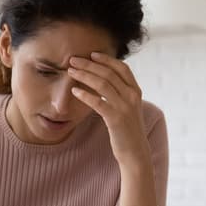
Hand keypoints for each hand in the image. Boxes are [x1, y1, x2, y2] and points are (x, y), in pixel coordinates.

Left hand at [67, 52, 149, 168]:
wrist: (135, 152)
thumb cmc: (127, 130)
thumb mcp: (128, 108)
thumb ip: (120, 93)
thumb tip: (105, 80)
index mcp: (135, 91)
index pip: (122, 68)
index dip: (106, 59)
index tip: (91, 54)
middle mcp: (132, 96)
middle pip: (108, 73)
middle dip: (89, 64)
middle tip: (73, 60)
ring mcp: (125, 107)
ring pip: (102, 84)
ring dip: (84, 75)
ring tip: (70, 72)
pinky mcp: (116, 119)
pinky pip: (97, 102)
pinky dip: (84, 94)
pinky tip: (74, 91)